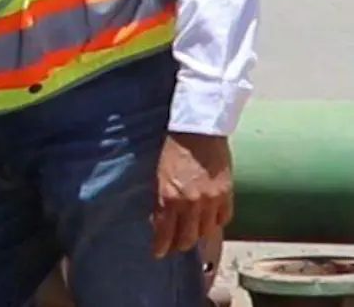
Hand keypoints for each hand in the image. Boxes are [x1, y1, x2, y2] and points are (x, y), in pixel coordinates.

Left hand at [153, 132, 232, 257]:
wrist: (199, 131)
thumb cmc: (173, 149)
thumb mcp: (158, 175)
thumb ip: (160, 199)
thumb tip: (159, 220)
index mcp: (168, 197)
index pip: (164, 232)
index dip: (161, 246)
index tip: (158, 253)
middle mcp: (190, 203)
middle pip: (186, 237)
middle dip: (178, 245)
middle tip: (174, 246)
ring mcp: (211, 200)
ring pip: (205, 231)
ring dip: (197, 234)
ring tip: (191, 234)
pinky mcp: (227, 194)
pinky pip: (223, 219)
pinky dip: (216, 222)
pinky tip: (209, 221)